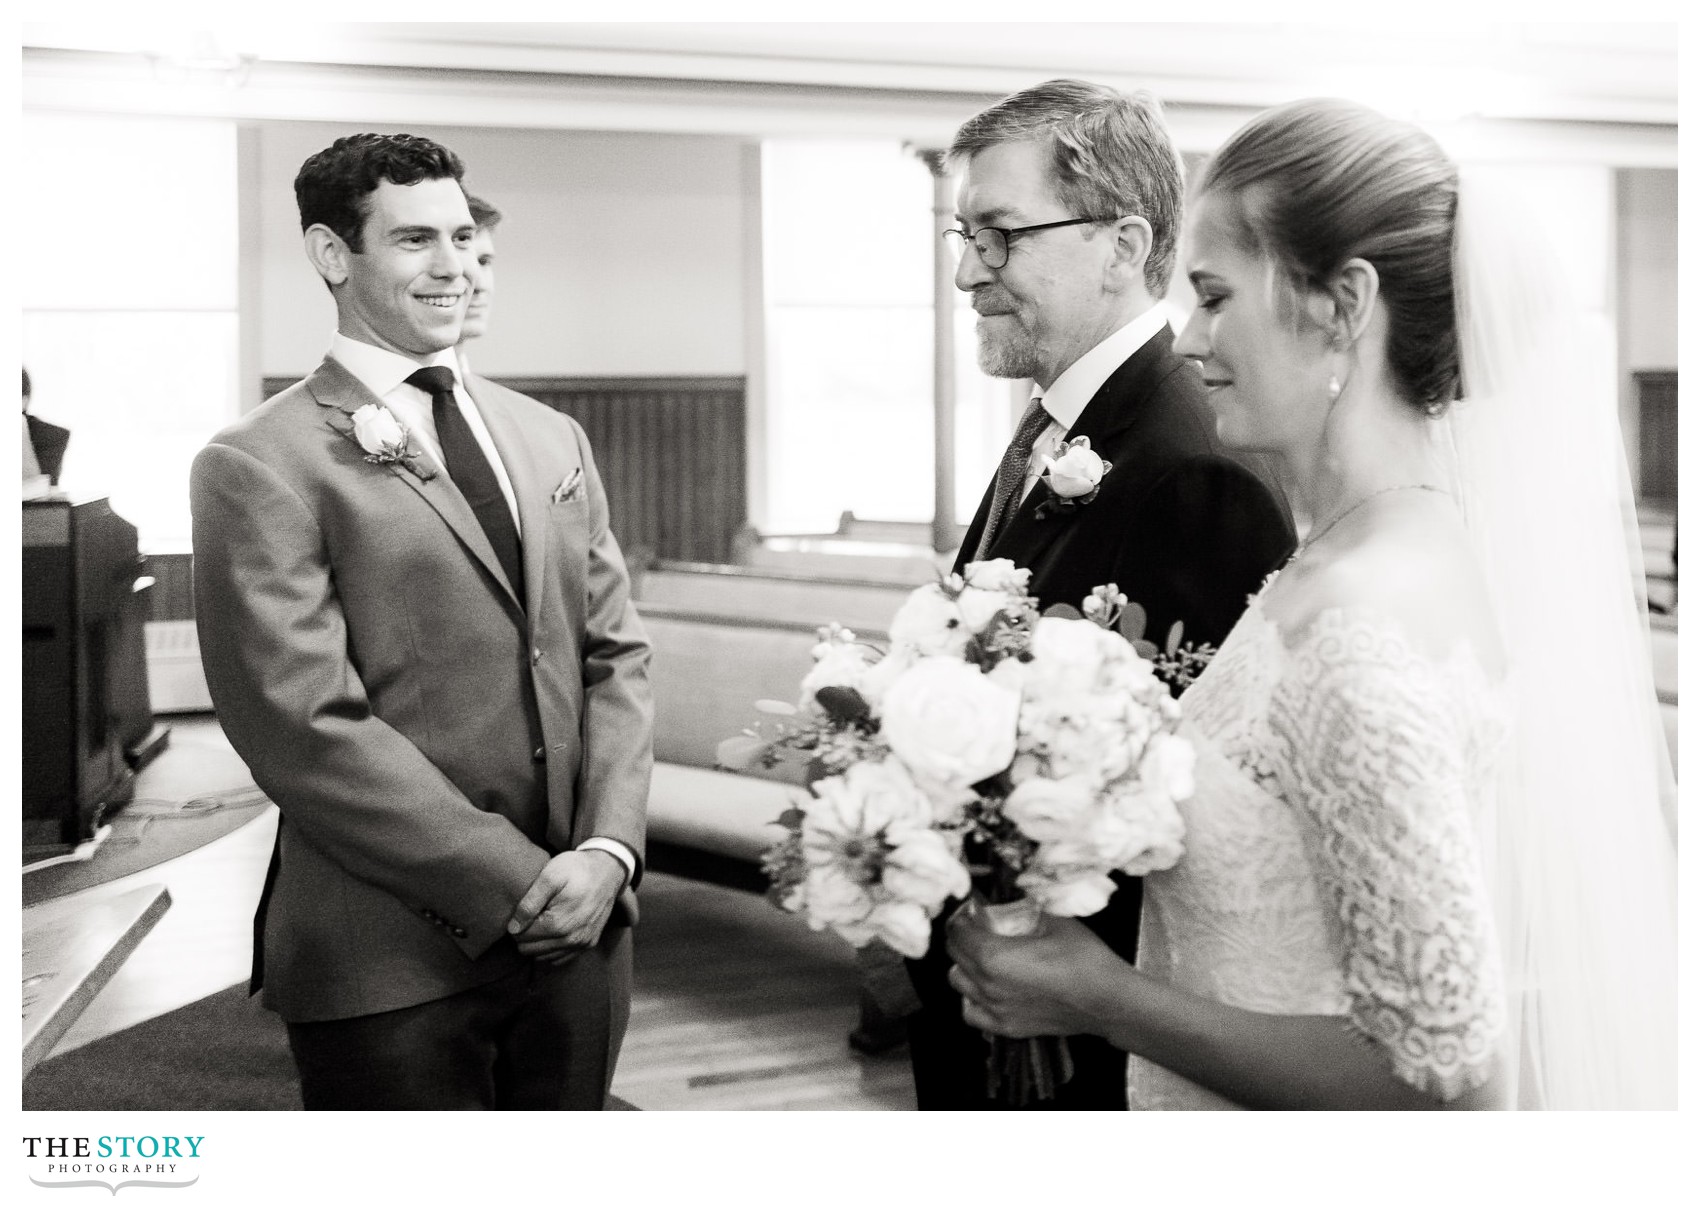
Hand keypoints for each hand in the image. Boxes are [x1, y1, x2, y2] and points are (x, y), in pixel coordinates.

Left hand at [506, 850, 625, 963]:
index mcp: (559, 924)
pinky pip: (560, 958)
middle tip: (534, 913)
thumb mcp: (549, 877)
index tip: (526, 908)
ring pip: (543, 957)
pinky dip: (552, 947)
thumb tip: (513, 929)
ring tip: (544, 918)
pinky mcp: (589, 944)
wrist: (608, 870)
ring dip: (539, 941)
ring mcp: (582, 944)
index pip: (521, 937)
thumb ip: (528, 903)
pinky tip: (554, 928)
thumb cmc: (576, 869)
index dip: (518, 922)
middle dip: (527, 933)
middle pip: (530, 950)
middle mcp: (571, 939)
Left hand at [946, 906, 1119, 1038]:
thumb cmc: (1084, 958)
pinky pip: (971, 1012)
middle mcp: (986, 985)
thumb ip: (1025, 906)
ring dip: (966, 964)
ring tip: (984, 955)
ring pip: (958, 982)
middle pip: (954, 954)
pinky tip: (988, 987)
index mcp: (993, 956)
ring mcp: (994, 1009)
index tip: (973, 906)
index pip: (957, 931)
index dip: (962, 914)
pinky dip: (972, 998)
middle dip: (962, 935)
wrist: (1107, 1000)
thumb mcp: (1054, 919)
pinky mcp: (1006, 1027)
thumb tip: (1012, 891)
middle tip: (978, 924)